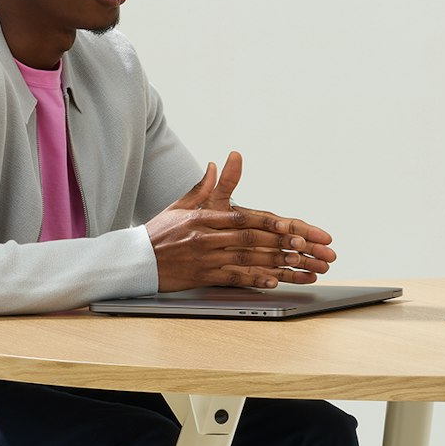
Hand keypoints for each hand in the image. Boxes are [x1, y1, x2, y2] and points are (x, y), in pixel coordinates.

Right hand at [145, 151, 338, 290]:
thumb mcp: (180, 205)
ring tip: (301, 266)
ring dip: (277, 263)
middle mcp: (208, 237)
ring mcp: (207, 258)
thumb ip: (203, 186)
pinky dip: (254, 280)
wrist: (135, 259)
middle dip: (283, 243)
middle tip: (309, 247)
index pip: (245, 218)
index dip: (270, 222)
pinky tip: (274, 282)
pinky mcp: (204, 277)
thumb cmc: (159, 232)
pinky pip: (233, 278)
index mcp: (205, 217)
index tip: (292, 226)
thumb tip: (216, 163)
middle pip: (253, 239)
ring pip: (248, 259)